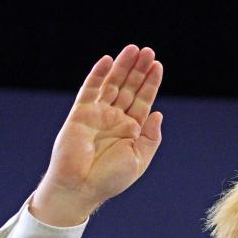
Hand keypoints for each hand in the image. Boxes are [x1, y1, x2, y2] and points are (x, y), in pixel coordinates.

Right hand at [31, 45, 163, 225]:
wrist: (80, 188)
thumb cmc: (110, 179)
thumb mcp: (139, 159)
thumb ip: (150, 136)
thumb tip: (158, 113)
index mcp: (130, 130)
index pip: (142, 100)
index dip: (150, 83)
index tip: (158, 65)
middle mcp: (114, 119)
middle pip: (128, 88)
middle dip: (139, 69)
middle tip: (148, 51)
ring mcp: (97, 115)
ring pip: (111, 84)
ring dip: (122, 66)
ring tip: (134, 49)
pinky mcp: (80, 113)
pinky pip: (90, 89)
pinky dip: (97, 74)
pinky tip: (107, 60)